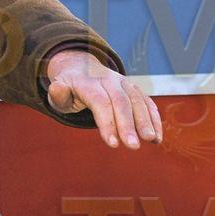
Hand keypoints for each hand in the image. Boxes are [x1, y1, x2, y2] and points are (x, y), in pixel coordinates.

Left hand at [46, 50, 162, 149]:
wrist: (82, 68)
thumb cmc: (69, 88)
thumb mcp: (58, 92)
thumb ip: (57, 94)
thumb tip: (57, 88)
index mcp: (88, 82)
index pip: (100, 102)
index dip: (107, 123)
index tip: (113, 144)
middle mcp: (109, 80)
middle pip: (121, 102)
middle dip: (128, 125)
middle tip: (133, 146)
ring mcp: (125, 83)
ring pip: (138, 101)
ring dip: (146, 122)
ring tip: (151, 141)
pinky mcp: (135, 90)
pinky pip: (148, 103)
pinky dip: (154, 119)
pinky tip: (157, 137)